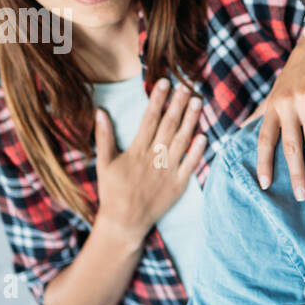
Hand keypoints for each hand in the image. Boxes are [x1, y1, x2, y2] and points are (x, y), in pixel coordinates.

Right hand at [93, 78, 205, 243]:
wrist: (125, 222)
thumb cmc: (113, 191)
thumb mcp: (104, 163)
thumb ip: (104, 137)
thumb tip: (100, 112)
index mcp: (136, 151)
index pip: (149, 119)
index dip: (158, 100)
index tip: (165, 83)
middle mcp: (153, 158)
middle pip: (168, 126)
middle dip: (178, 104)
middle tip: (186, 86)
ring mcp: (168, 171)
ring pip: (182, 141)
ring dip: (191, 120)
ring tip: (197, 102)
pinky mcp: (178, 185)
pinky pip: (190, 165)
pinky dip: (197, 150)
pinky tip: (204, 135)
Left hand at [249, 30, 304, 199]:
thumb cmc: (296, 72)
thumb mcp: (275, 92)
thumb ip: (261, 113)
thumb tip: (240, 133)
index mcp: (273, 108)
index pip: (265, 140)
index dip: (264, 163)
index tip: (265, 185)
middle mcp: (286, 105)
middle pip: (290, 145)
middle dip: (296, 172)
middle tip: (301, 196)